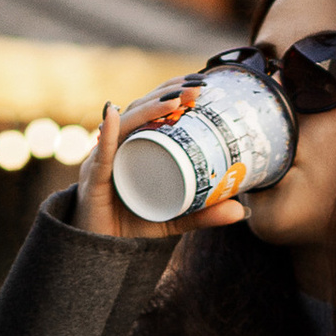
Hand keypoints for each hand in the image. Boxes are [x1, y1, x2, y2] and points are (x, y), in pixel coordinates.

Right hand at [71, 88, 250, 242]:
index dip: (172, 92)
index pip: (151, 111)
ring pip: (124, 126)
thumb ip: (203, 214)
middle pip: (140, 111)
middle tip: (196, 87)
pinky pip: (100, 155)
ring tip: (174, 100)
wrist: (99, 251)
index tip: (200, 84)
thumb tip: (242, 211)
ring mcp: (101, 160)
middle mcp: (116, 146)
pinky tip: (112, 114)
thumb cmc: (131, 224)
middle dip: (167, 94)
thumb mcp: (173, 218)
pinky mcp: (92, 180)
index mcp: (133, 146)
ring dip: (148, 109)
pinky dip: (107, 134)